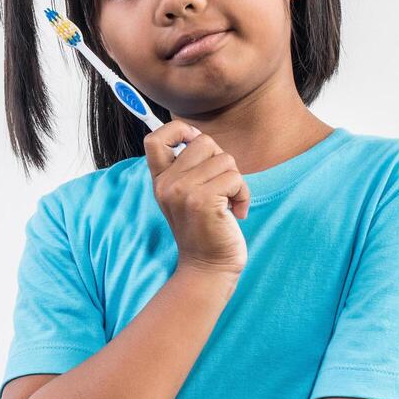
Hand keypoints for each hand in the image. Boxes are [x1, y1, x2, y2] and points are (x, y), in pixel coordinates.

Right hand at [143, 120, 250, 275]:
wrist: (208, 268)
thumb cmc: (205, 230)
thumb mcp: (186, 196)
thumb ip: (188, 168)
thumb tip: (197, 135)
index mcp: (160, 180)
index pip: (155, 139)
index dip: (178, 130)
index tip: (194, 144)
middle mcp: (167, 184)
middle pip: (203, 141)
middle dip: (222, 161)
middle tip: (221, 187)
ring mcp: (182, 191)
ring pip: (224, 159)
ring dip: (236, 181)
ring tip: (229, 203)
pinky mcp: (202, 201)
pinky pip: (234, 178)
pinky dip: (243, 194)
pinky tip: (236, 212)